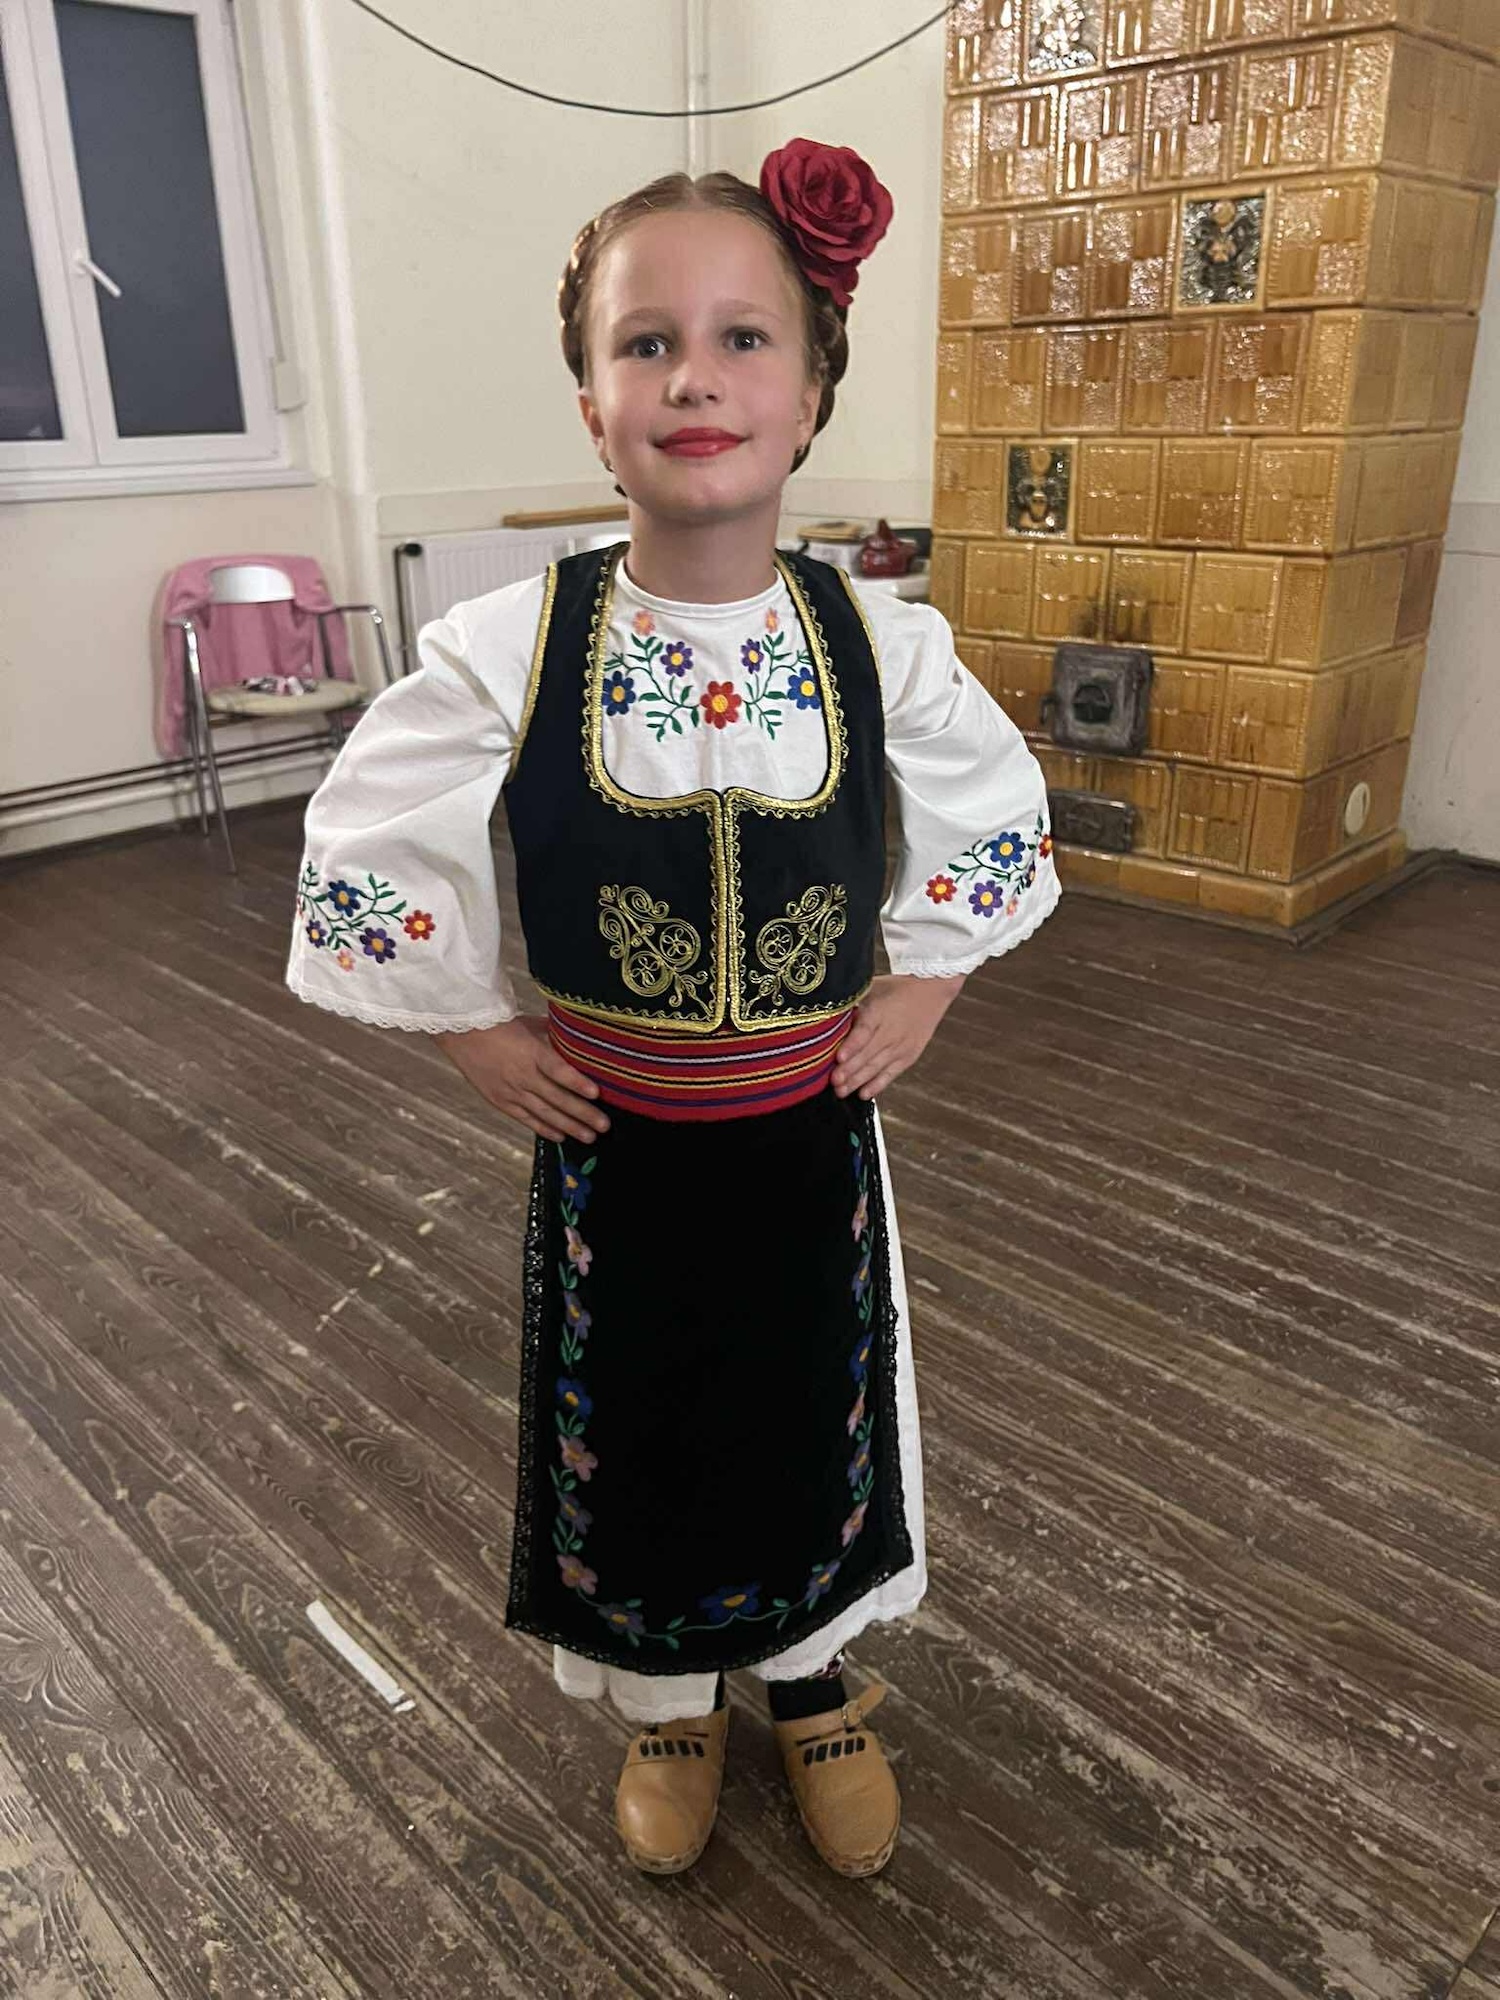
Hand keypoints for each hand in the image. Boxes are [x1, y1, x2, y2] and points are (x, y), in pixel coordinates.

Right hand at [434, 1016, 609, 1143]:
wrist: (461, 1033)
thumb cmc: (499, 1024)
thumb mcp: (530, 1024)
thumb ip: (555, 1036)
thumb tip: (580, 1042)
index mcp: (530, 1051)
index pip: (557, 1070)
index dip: (577, 1082)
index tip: (597, 1093)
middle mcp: (521, 1075)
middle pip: (556, 1098)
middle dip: (583, 1114)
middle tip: (604, 1126)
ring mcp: (510, 1091)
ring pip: (544, 1113)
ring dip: (569, 1127)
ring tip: (590, 1137)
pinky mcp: (501, 1101)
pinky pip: (526, 1119)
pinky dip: (545, 1129)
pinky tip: (562, 1136)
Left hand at [832, 972, 964, 1101]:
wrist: (931, 990)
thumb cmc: (896, 988)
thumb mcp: (873, 988)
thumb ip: (853, 1003)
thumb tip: (828, 1016)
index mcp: (879, 1011)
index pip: (864, 1031)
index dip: (851, 1046)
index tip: (838, 1058)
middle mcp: (891, 1031)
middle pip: (868, 1054)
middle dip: (849, 1070)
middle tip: (833, 1082)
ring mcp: (901, 1046)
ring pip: (877, 1067)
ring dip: (858, 1081)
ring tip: (841, 1091)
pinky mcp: (908, 1056)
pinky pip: (891, 1073)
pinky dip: (877, 1084)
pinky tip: (864, 1093)